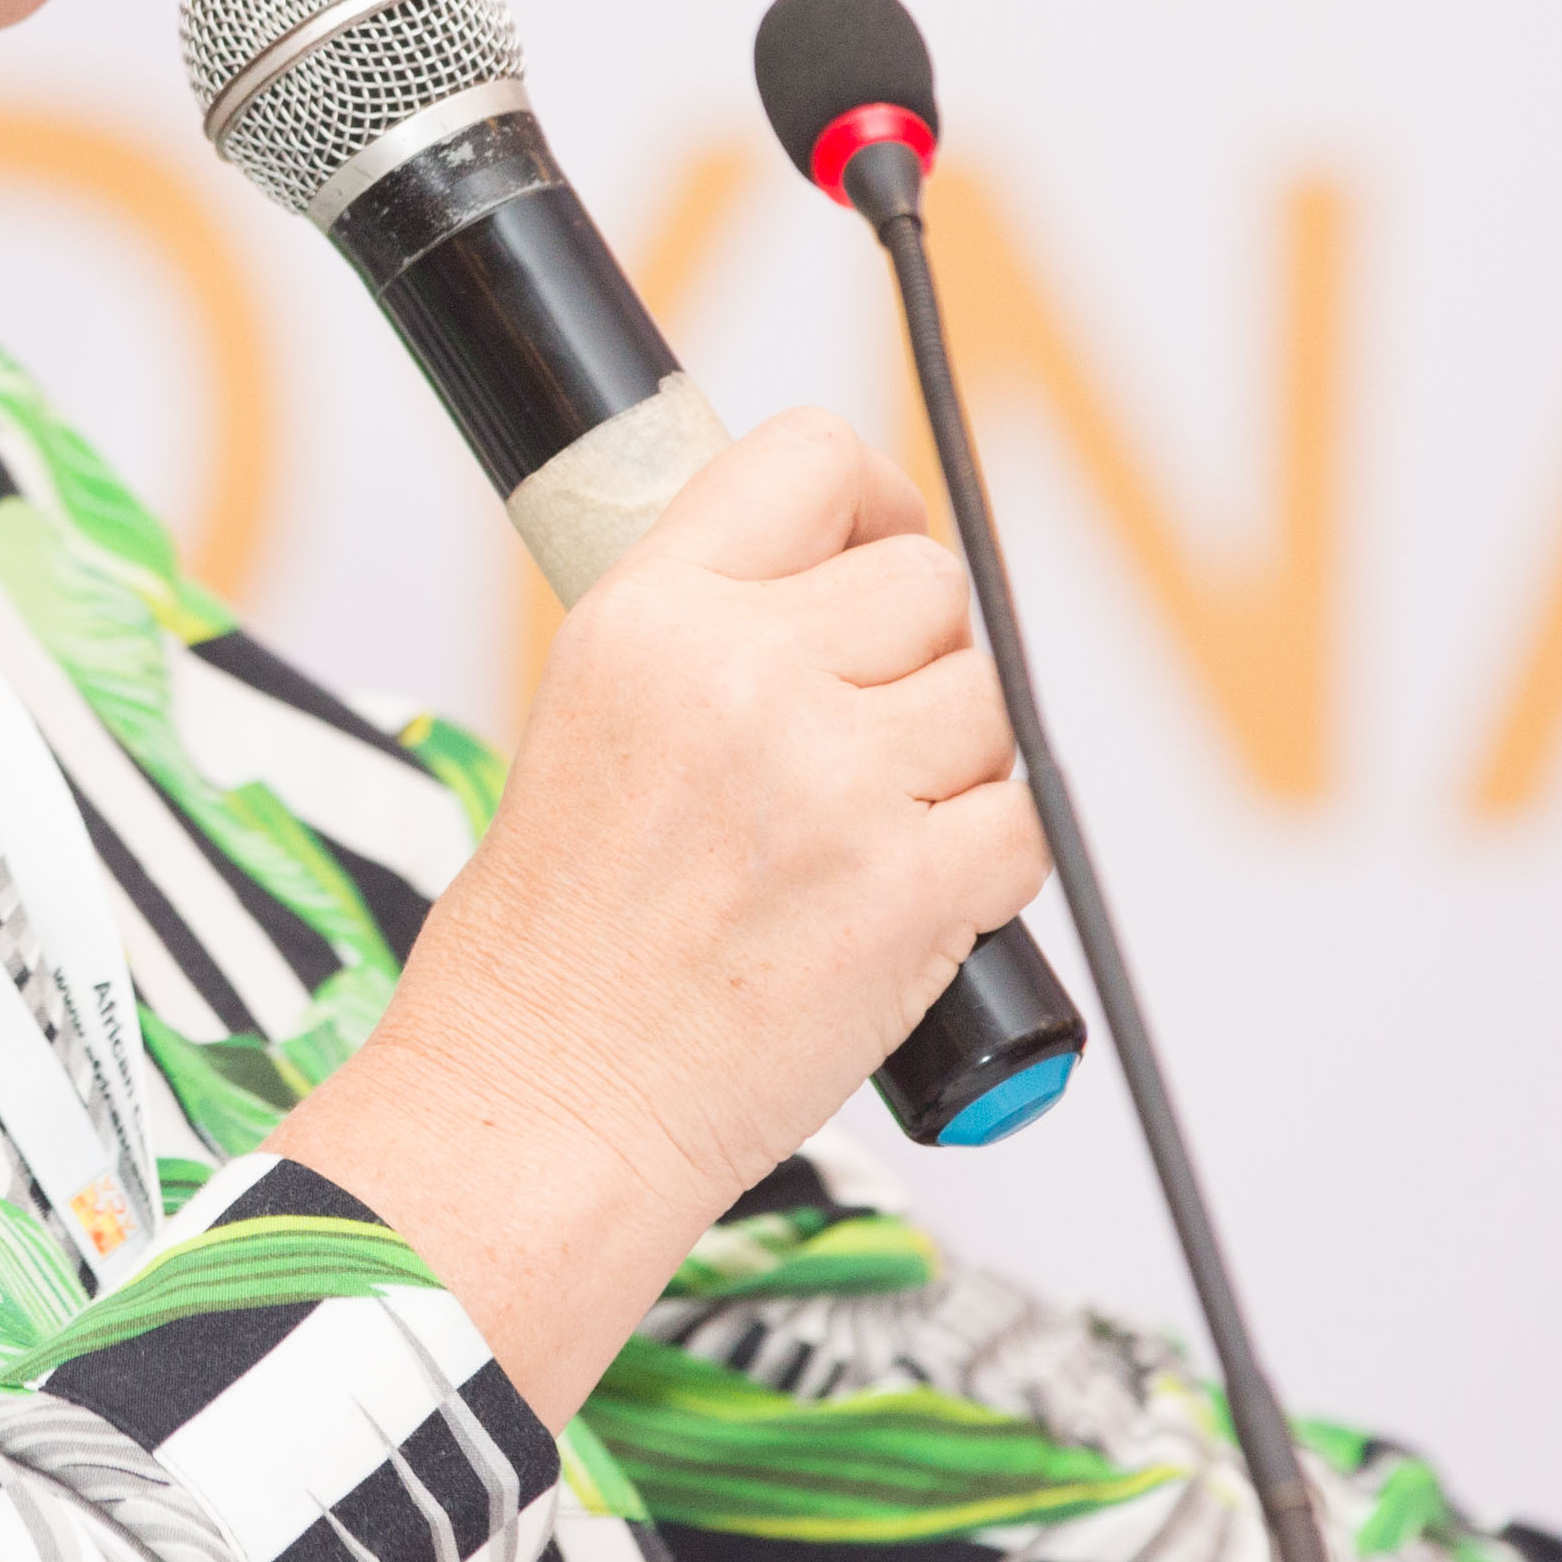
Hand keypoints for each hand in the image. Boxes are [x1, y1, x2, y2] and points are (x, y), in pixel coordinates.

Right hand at [266, 406, 1047, 1416]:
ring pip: (986, 703)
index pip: (807, 458)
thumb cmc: (548, 943)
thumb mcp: (582, 714)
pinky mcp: (911, 890)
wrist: (541, 1103)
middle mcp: (743, 677)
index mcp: (648, 615)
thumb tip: (838, 580)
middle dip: (916, 656)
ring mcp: (836, 783)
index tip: (872, 551)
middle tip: (863, 737)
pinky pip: (1020, 825)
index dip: (870, 502)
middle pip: (925, 585)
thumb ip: (703, 635)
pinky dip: (984, 864)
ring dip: (953, 763)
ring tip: (864, 834)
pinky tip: (904, 900)